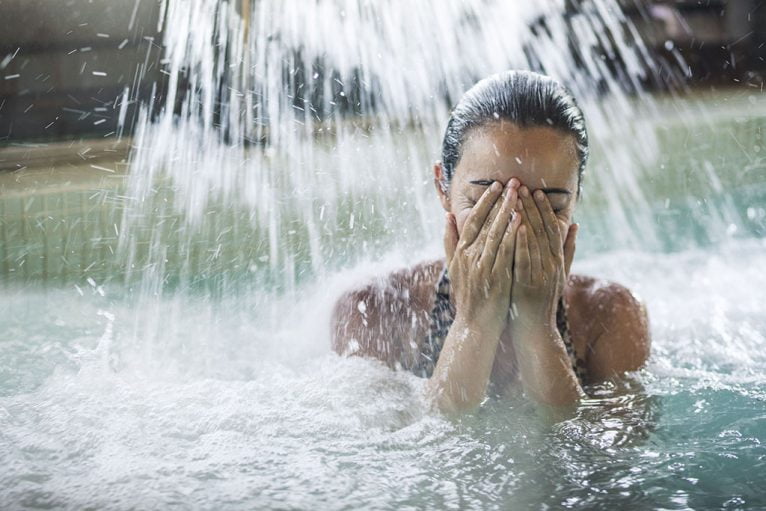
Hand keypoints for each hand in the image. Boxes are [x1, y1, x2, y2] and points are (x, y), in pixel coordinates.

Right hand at [443, 179, 520, 329]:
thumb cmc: (468, 295)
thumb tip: (448, 216)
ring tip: (519, 194)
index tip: (496, 185)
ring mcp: (482, 266)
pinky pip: (505, 251)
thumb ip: (449, 241)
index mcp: (461, 252)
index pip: (473, 220)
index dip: (485, 201)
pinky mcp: (496, 276)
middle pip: (486, 222)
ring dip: (508, 211)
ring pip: (496, 232)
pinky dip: (512, 233)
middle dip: (500, 200)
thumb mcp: (453, 267)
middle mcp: (470, 256)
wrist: (474, 324)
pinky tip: (521, 219)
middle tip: (512, 182)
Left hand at [510, 186, 576, 330]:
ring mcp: (541, 274)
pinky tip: (516, 225)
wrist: (535, 330)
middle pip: (543, 230)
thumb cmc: (542, 300)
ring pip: (534, 241)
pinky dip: (522, 241)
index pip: (552, 229)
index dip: (545, 209)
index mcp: (557, 261)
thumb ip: (567, 250)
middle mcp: (552, 265)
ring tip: (517, 198)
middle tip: (522, 186)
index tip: (536, 191)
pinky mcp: (528, 284)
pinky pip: (525, 259)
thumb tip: (576, 225)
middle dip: (532, 207)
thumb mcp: (558, 274)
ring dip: (526, 217)